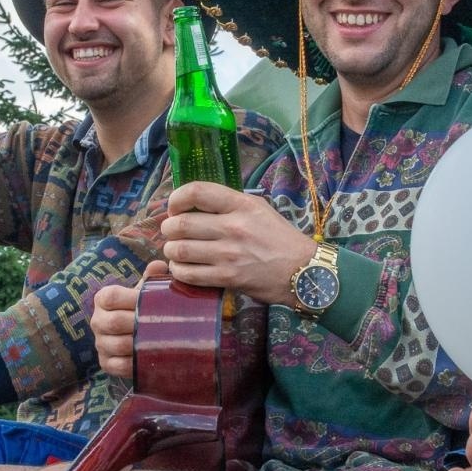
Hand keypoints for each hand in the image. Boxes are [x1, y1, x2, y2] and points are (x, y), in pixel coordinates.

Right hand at [93, 261, 168, 379]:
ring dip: (139, 344)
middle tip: (161, 325)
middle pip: (115, 322)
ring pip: (118, 345)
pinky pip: (118, 365)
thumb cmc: (142, 308)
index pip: (112, 297)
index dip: (132, 299)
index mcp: (103, 298)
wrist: (136, 335)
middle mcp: (97, 320)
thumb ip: (151, 279)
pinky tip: (148, 358)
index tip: (152, 303)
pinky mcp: (105, 363)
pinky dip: (134, 363)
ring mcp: (100, 343)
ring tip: (158, 341)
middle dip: (140, 324)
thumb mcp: (145, 292)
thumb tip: (160, 266)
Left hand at [160, 183, 316, 305]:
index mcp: (241, 205)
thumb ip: (229, 204)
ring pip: (180, 250)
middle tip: (170, 232)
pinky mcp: (227, 278)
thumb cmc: (280, 238)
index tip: (174, 207)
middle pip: (181, 224)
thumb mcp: (259, 209)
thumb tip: (194, 203)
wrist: (304, 271)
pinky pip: (189, 274)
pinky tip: (182, 268)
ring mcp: (229, 255)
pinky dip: (178, 271)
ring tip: (175, 251)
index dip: (176, 198)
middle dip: (168, 229)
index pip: (197, 191)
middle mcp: (233, 227)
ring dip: (170, 251)